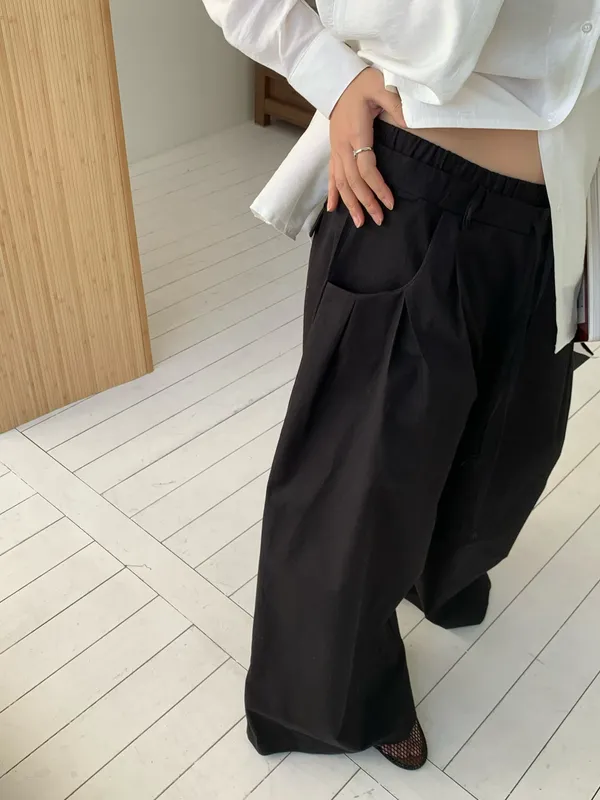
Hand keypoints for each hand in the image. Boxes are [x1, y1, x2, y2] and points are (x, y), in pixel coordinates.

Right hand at [328, 67, 404, 227]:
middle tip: (378, 220)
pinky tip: (333, 210)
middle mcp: (343, 146)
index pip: (366, 169)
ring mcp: (336, 150)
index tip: (390, 202)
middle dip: (366, 203)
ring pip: (341, 183)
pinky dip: (332, 194)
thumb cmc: (362, 82)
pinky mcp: (334, 151)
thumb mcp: (382, 86)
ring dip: (349, 204)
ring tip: (359, 222)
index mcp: (356, 134)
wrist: (338, 80)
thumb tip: (410, 123)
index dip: (377, 187)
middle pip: (353, 182)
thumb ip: (396, 103)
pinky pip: (331, 176)